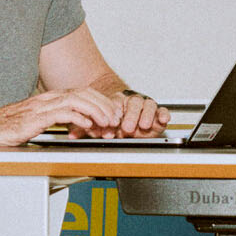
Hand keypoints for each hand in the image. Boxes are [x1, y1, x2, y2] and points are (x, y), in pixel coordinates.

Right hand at [0, 87, 136, 144]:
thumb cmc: (8, 127)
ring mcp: (41, 107)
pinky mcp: (35, 118)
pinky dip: (77, 118)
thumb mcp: (37, 121)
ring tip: (106, 122)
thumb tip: (79, 124)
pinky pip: (61, 113)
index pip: (82, 92)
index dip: (100, 101)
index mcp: (49, 98)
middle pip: (83, 93)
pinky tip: (86, 125)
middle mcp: (47, 99)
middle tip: (115, 118)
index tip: (112, 113)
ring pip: (76, 100)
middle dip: (103, 104)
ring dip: (95, 111)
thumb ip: (57, 119)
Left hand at [43, 89, 169, 139]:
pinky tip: (162, 120)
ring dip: (146, 115)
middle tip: (127, 127)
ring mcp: (145, 107)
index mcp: (117, 101)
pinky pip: (162, 111)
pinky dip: (163, 114)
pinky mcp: (157, 114)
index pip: (117, 104)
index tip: (113, 125)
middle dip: (131, 115)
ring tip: (143, 125)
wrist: (125, 118)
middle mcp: (132, 102)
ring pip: (149, 105)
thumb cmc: (112, 120)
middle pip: (134, 103)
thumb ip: (86, 129)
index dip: (116, 113)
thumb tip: (72, 134)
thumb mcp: (99, 125)